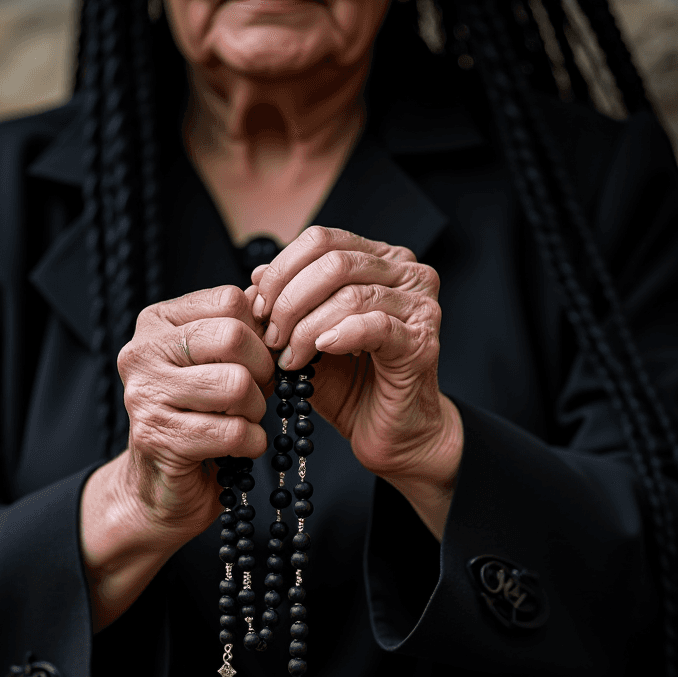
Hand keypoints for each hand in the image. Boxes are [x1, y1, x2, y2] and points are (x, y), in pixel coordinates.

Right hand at [80, 285, 271, 628]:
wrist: (162, 490)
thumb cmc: (200, 421)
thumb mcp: (216, 365)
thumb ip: (241, 331)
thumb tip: (278, 300)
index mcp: (157, 322)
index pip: (231, 300)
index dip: (261, 334)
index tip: (257, 364)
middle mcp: (142, 351)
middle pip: (234, 336)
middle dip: (262, 372)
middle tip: (255, 397)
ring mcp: (145, 395)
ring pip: (237, 385)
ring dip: (256, 412)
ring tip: (242, 423)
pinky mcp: (158, 438)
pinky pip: (233, 432)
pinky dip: (252, 444)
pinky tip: (239, 450)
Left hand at [252, 226, 461, 534]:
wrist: (393, 437)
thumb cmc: (354, 389)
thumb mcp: (309, 341)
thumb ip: (288, 306)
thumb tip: (256, 275)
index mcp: (381, 261)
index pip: (323, 239)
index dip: (282, 270)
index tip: (259, 309)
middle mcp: (408, 274)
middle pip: (334, 262)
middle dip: (290, 300)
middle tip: (271, 338)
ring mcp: (420, 306)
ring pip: (350, 293)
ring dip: (307, 327)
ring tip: (290, 358)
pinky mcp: (421, 342)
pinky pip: (375, 326)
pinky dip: (338, 336)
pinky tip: (320, 352)